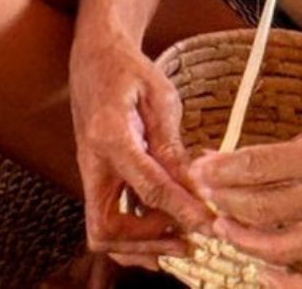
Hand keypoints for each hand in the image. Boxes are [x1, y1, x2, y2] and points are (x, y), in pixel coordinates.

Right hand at [69, 34, 214, 269]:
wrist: (95, 56)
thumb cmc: (128, 69)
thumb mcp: (159, 96)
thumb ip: (173, 145)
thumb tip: (195, 186)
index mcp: (108, 135)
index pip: (147, 188)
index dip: (181, 211)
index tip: (210, 225)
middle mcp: (92, 160)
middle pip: (106, 227)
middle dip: (147, 243)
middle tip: (190, 241)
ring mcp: (91, 172)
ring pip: (102, 231)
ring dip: (141, 245)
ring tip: (182, 241)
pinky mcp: (97, 177)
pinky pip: (108, 219)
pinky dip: (135, 236)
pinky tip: (166, 229)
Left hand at [189, 119, 301, 287]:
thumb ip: (272, 154)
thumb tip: (217, 161)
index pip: (261, 165)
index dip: (222, 169)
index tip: (198, 169)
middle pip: (264, 207)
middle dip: (225, 202)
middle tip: (205, 196)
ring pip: (281, 246)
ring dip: (242, 239)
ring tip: (223, 226)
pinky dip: (285, 282)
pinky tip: (260, 271)